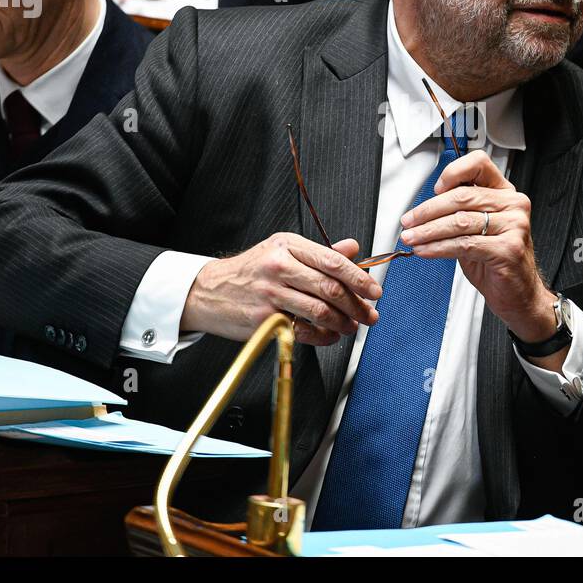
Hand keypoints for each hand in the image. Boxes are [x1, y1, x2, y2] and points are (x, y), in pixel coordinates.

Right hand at [179, 235, 380, 346]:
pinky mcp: (264, 319)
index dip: (359, 278)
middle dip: (357, 304)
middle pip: (330, 288)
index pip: (333, 261)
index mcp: (288, 245)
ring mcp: (270, 294)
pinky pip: (303, 331)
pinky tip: (331, 335)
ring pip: (320, 311)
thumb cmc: (250, 271)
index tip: (375, 291)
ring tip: (352, 326)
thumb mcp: (282, 251)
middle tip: (370, 314)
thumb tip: (353, 249)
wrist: (208, 291)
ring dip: (343, 322)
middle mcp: (279, 267)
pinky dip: (323, 336)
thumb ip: (320, 252)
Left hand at [399, 150, 558, 351]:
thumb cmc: (497, 261)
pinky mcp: (508, 249)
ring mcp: (514, 226)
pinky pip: (464, 244)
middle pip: (461, 197)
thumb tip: (423, 208)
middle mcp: (513, 205)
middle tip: (408, 221)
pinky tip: (425, 251)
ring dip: (428, 231)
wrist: (519, 294)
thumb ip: (459, 213)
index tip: (434, 189)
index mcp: (505, 193)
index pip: (479, 164)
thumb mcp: (477, 230)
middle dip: (427, 211)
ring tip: (411, 238)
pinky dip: (438, 248)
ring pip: (459, 222)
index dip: (453, 173)